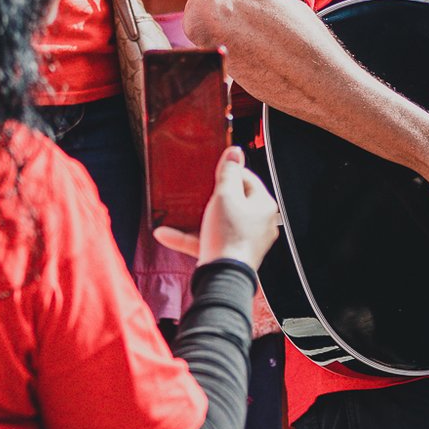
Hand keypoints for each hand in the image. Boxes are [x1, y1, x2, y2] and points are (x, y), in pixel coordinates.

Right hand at [154, 147, 281, 269]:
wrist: (222, 277)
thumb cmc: (229, 236)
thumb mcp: (225, 196)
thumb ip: (228, 172)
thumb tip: (235, 152)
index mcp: (263, 206)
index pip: (248, 179)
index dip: (230, 173)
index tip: (213, 171)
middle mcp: (258, 224)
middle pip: (233, 201)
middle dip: (211, 197)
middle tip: (197, 191)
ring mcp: (244, 241)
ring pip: (218, 222)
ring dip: (195, 218)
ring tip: (178, 211)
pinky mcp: (229, 254)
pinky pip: (208, 241)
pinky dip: (189, 237)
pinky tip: (165, 233)